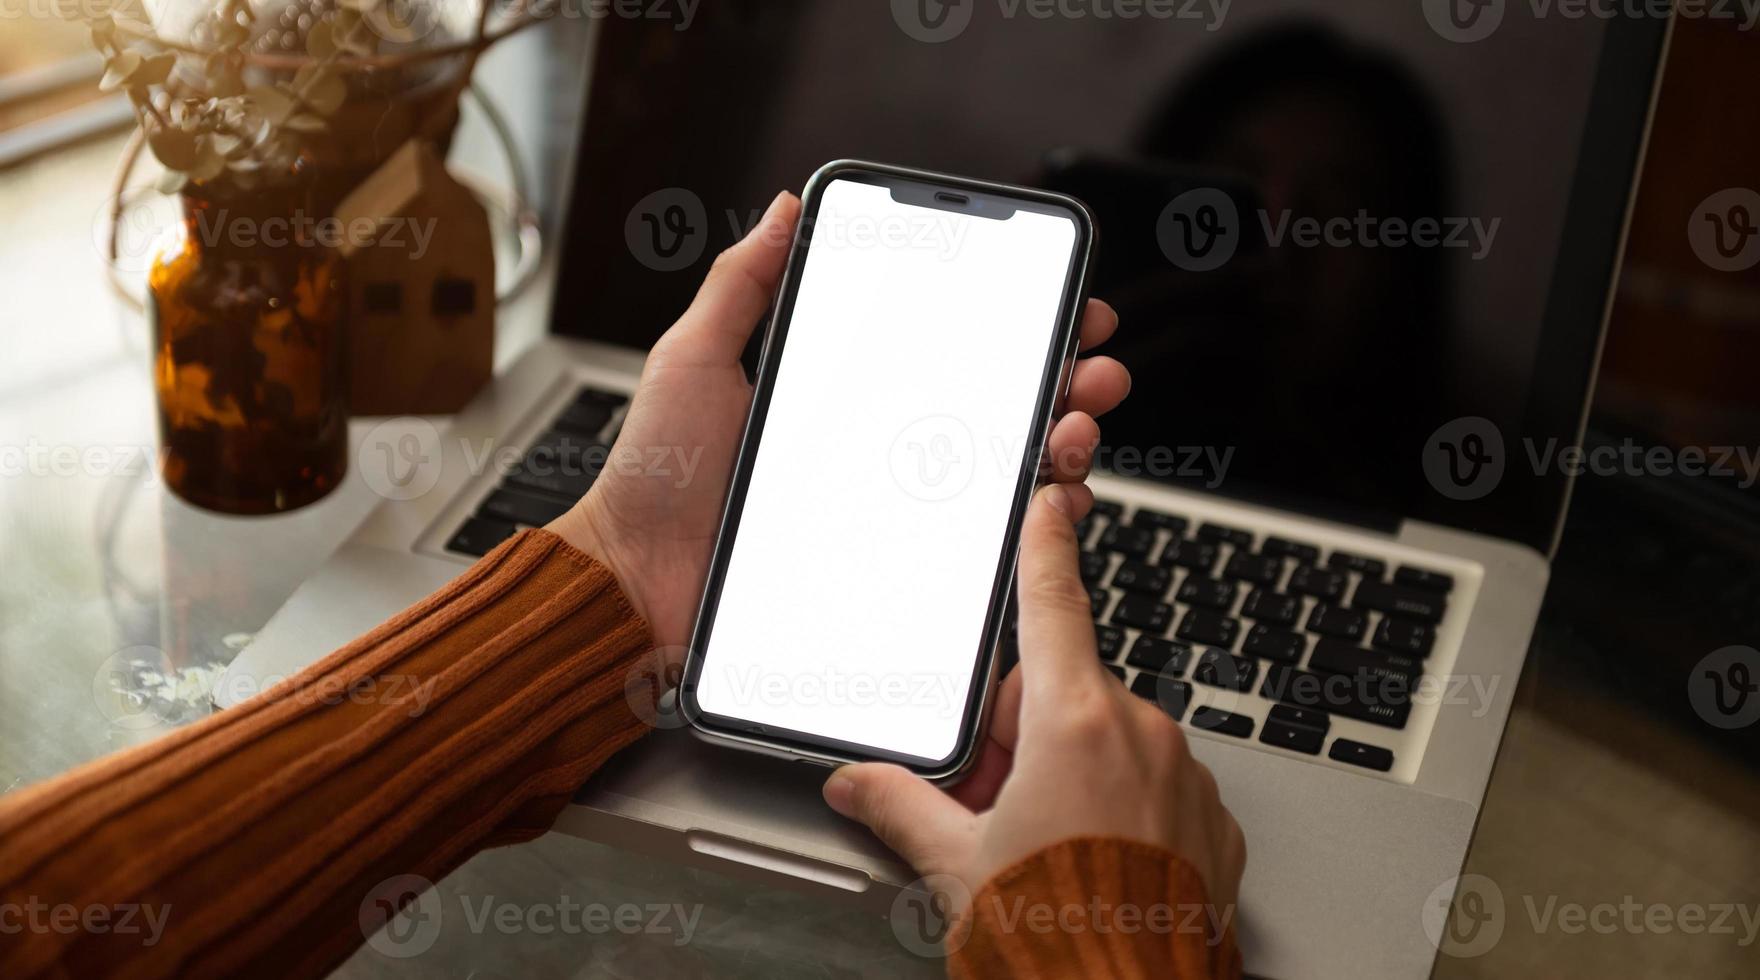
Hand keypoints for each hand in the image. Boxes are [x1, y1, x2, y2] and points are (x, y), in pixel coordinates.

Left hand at [550, 191, 1132, 651]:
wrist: (634, 581)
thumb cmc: (657, 476)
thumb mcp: (694, 360)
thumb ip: (742, 285)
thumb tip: (787, 206)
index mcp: (848, 397)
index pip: (951, 354)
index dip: (1018, 327)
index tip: (1065, 303)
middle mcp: (882, 453)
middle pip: (998, 410)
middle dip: (1065, 382)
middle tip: (1092, 368)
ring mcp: (892, 513)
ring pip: (1006, 476)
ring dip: (1062, 444)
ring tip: (1073, 428)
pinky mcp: (894, 573)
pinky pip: (982, 552)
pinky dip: (1032, 524)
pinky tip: (1049, 499)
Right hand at [821, 485, 1246, 918]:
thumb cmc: (1052, 944)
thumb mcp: (956, 867)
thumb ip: (902, 806)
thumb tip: (857, 782)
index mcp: (1075, 724)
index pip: (1055, 603)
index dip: (1048, 545)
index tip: (1052, 500)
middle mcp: (1142, 736)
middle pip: (1066, 692)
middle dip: (1022, 732)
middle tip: (991, 802)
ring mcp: (1186, 779)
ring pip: (1112, 742)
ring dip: (1072, 773)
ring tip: (1042, 847)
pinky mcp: (1214, 823)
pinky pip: (1155, 787)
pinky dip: (1121, 808)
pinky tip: (1091, 861)